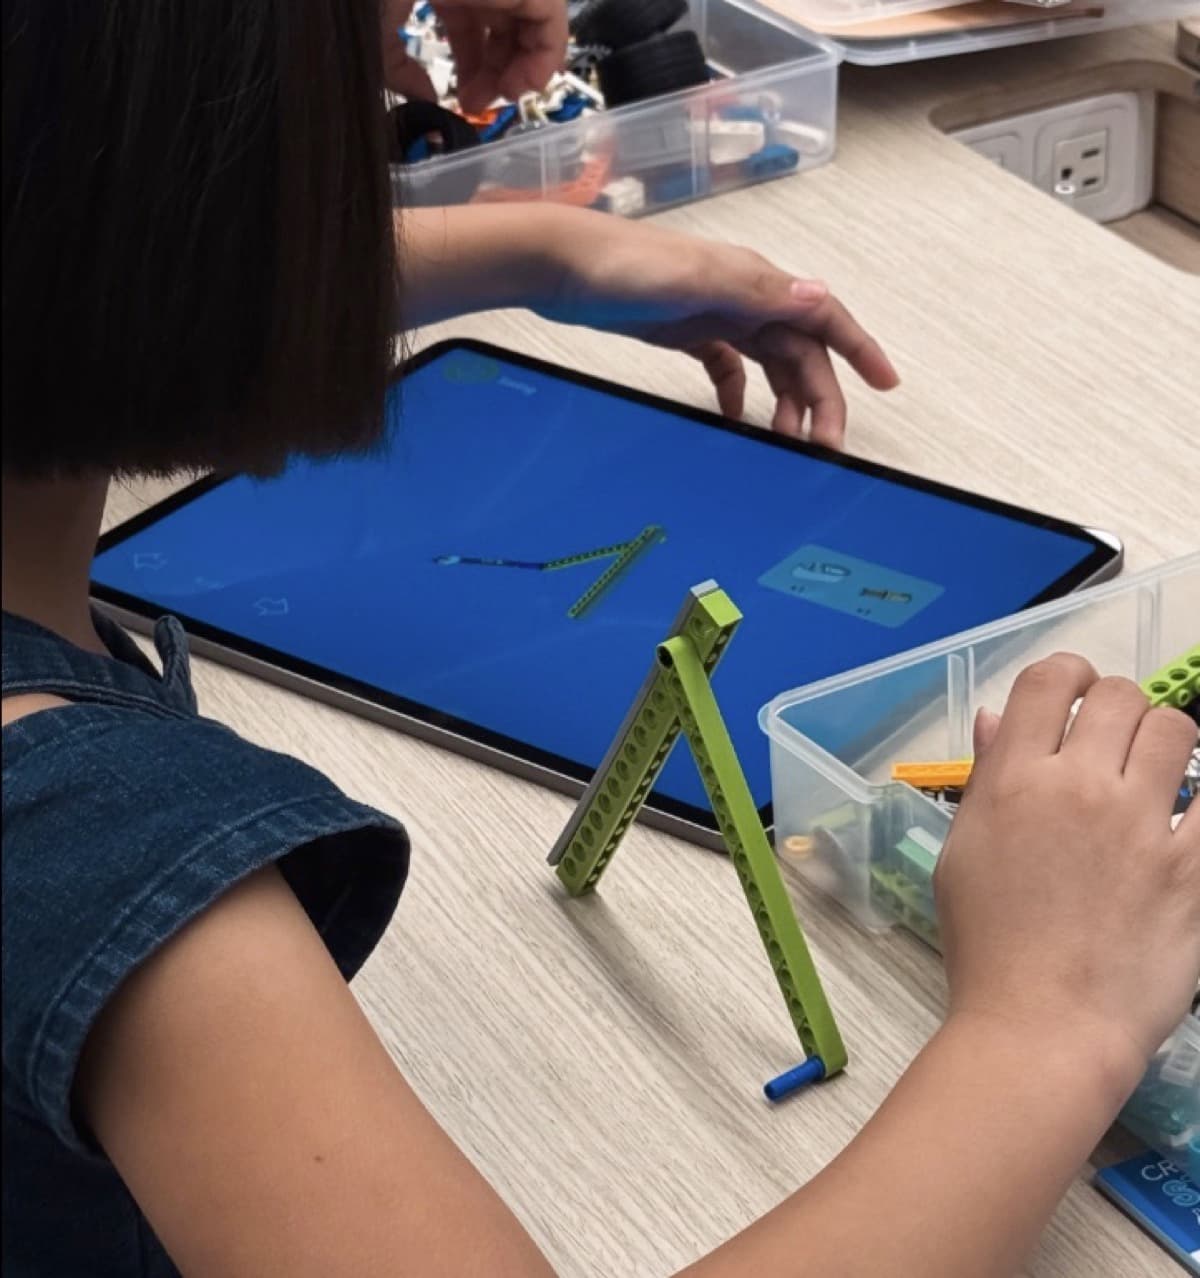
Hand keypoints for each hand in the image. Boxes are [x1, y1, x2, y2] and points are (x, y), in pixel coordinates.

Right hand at [382, 1, 567, 110]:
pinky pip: (550, 18)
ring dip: (524, 66)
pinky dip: (545, 55)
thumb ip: (400, 71)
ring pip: (533, 19)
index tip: (467, 101)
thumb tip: (426, 98)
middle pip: (505, 22)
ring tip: (507, 96)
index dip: (474, 65)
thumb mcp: (378, 38)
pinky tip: (524, 84)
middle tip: (484, 103)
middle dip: (498, 70)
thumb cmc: (357, 1)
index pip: (472, 21)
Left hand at [537, 214, 898, 446]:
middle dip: (819, 398)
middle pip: (799, 352)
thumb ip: (759, 291)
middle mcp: (742, 296)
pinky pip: (726, 366)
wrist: (563, 266)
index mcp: (755, 282)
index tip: (886, 383)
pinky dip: (737, 393)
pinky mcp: (685, 330)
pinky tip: (734, 417)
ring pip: (768, 363)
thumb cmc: (624, 266)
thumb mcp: (698, 280)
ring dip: (783, 401)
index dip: (860, 349)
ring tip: (783, 441)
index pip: (823, 316)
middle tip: (823, 445)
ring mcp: (714, 313)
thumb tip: (819, 297)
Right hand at [934, 654, 1199, 1092]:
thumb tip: (998, 716)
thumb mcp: (963, 852)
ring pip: (1178, 732)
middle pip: (1119, 696)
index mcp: (1014, 781)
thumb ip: (986, 777)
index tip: (1071, 697)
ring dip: (1166, 742)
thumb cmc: (987, 944)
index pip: (1050, 680)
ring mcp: (1142, 827)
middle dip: (1116, 707)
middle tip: (1110, 747)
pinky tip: (1184, 820)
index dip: (1066, 674)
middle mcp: (1078, 787)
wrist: (1041, 1026)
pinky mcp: (1194, 870)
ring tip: (1154, 777)